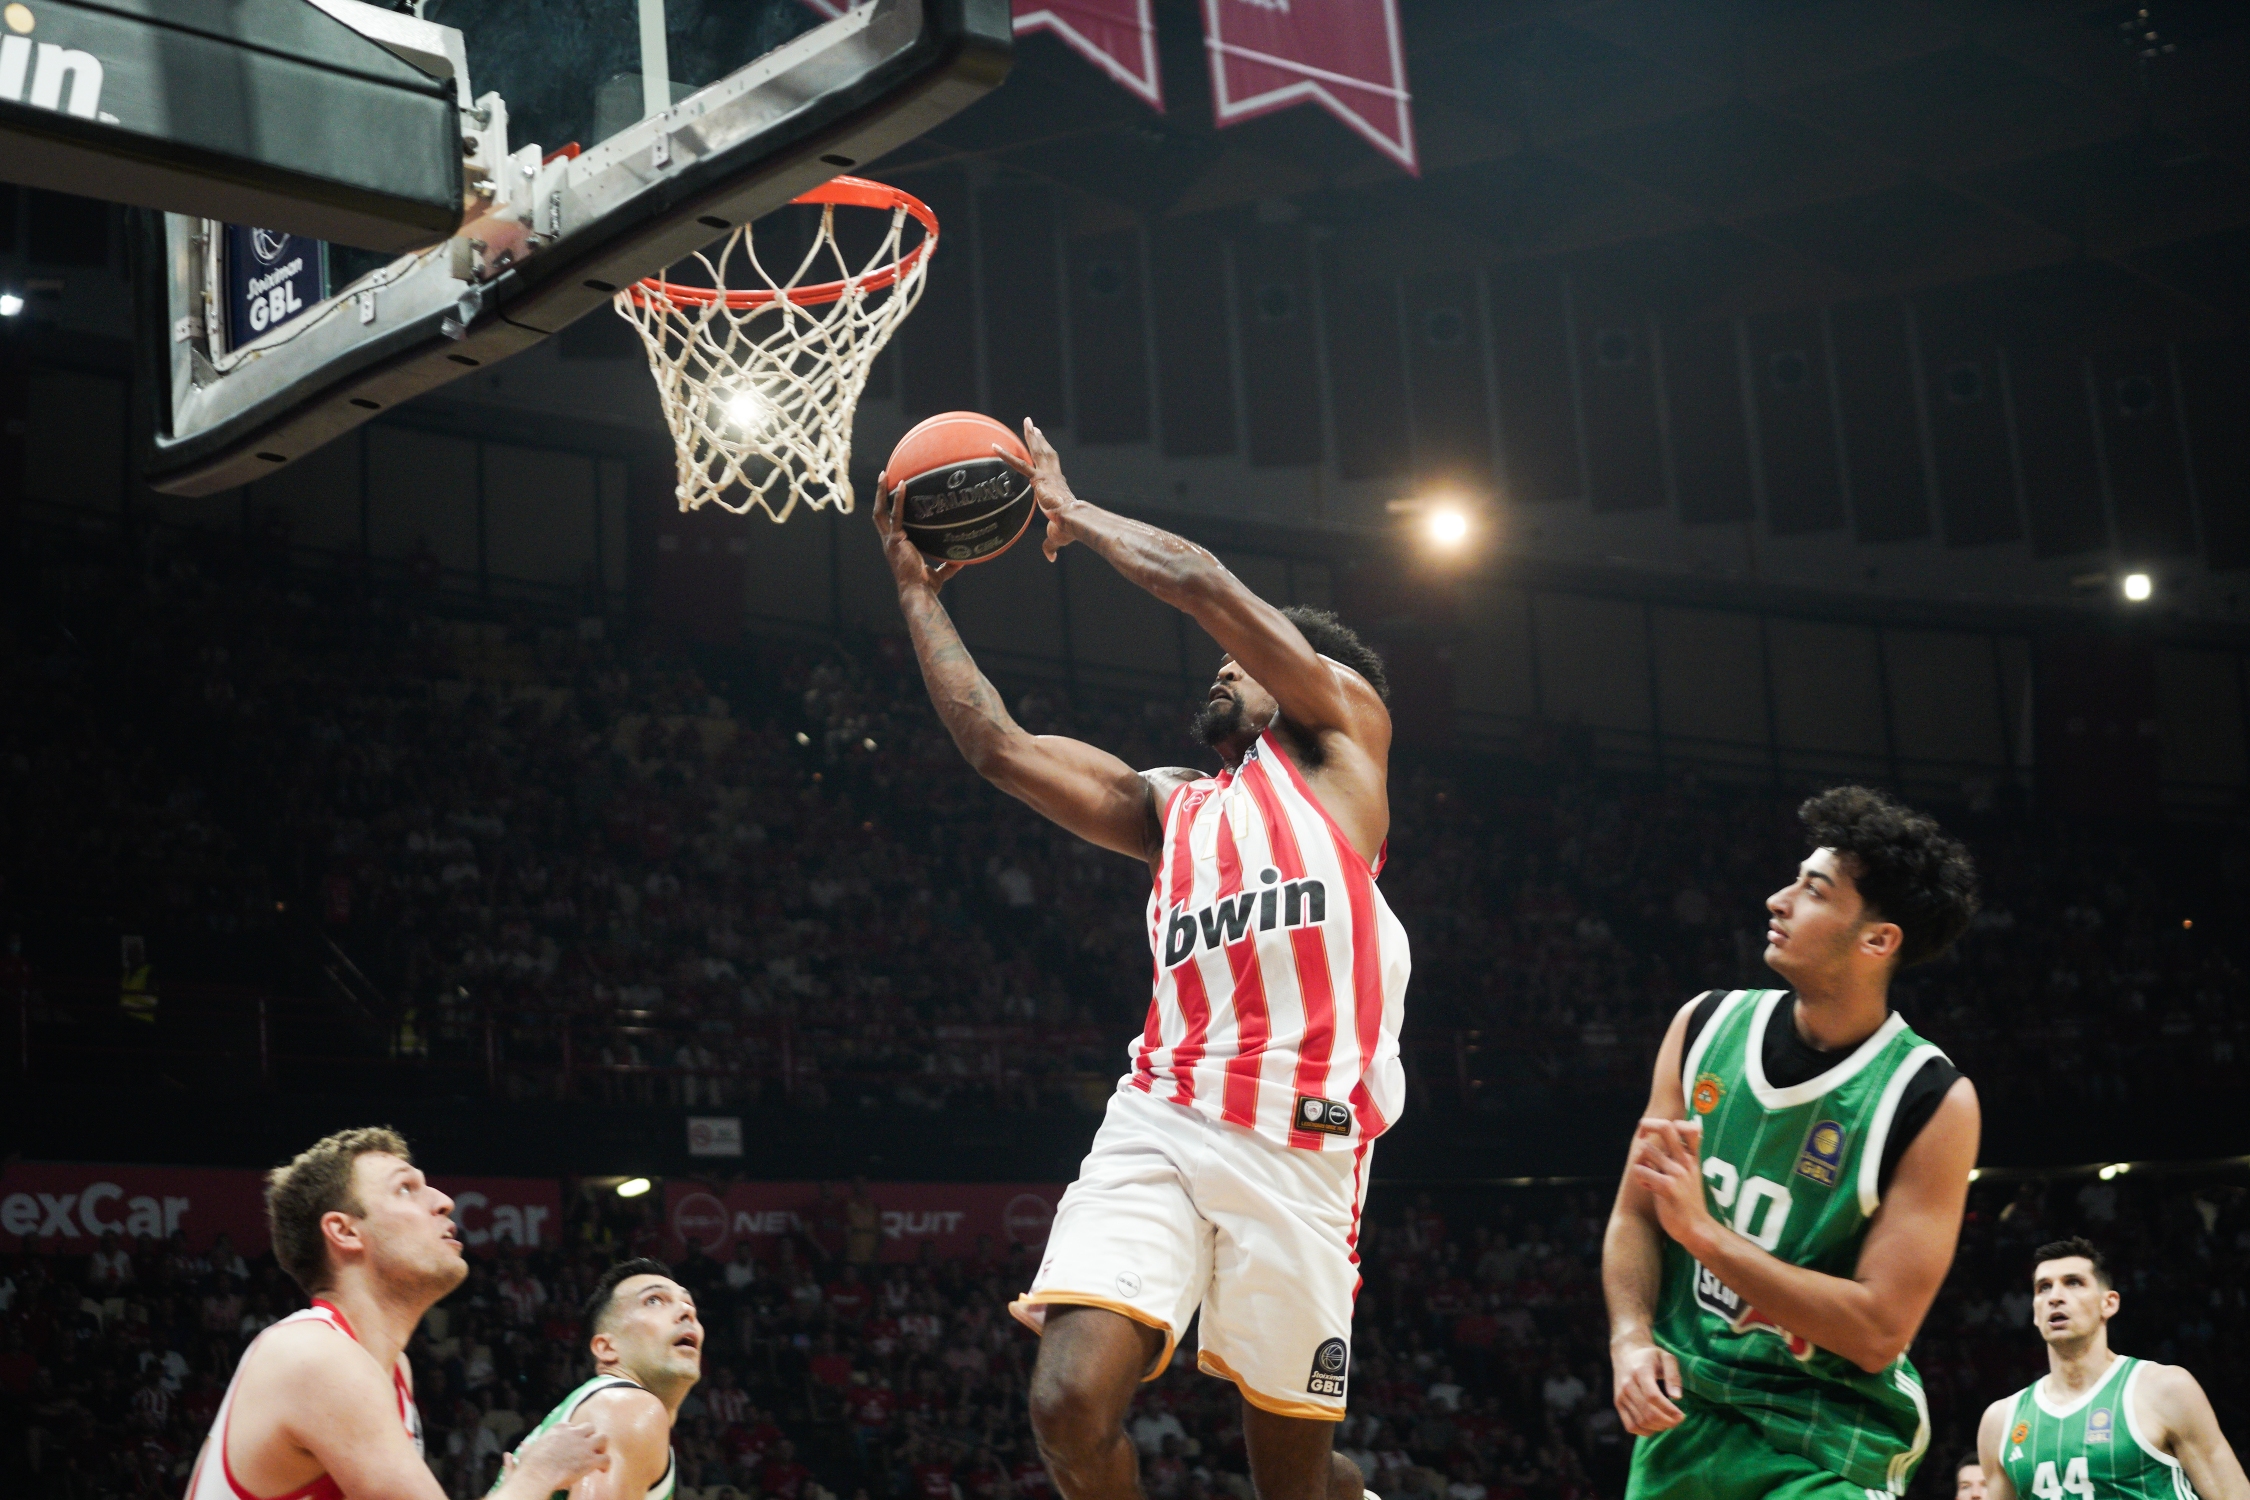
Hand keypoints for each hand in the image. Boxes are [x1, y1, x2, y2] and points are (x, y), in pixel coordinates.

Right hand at [510, 1420, 610, 1491]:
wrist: (539, 1475)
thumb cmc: (531, 1465)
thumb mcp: (528, 1452)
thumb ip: (528, 1449)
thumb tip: (518, 1449)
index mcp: (559, 1428)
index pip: (573, 1426)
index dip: (574, 1436)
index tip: (572, 1444)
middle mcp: (574, 1433)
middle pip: (590, 1427)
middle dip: (591, 1436)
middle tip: (589, 1447)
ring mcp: (584, 1445)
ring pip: (602, 1438)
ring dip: (602, 1446)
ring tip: (598, 1455)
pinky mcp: (590, 1459)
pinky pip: (606, 1458)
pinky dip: (606, 1464)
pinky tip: (603, 1470)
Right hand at [871, 469, 963, 592]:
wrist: (919, 593)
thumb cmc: (927, 586)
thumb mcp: (940, 573)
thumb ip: (949, 565)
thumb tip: (964, 559)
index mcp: (896, 547)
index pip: (888, 524)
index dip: (888, 509)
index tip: (893, 494)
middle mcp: (889, 542)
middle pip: (879, 514)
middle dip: (880, 495)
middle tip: (884, 476)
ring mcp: (890, 540)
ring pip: (880, 512)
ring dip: (882, 492)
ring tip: (885, 474)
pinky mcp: (895, 540)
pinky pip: (896, 515)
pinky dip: (899, 499)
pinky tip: (904, 485)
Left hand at [996, 419, 1083, 561]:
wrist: (1074, 522)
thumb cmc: (1068, 530)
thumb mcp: (1057, 537)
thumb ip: (1050, 545)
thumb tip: (1050, 558)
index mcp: (1058, 487)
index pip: (1050, 469)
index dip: (1046, 459)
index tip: (1043, 450)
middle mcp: (1054, 476)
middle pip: (1046, 453)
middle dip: (1039, 438)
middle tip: (1033, 426)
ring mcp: (1047, 475)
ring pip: (1037, 451)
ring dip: (1031, 436)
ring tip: (1028, 422)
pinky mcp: (1038, 479)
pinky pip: (1018, 464)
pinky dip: (1005, 455)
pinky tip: (993, 446)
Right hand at [1611, 1338, 1684, 1434]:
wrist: (1626, 1353)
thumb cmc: (1650, 1356)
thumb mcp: (1667, 1358)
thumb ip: (1673, 1376)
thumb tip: (1677, 1397)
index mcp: (1640, 1372)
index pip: (1653, 1397)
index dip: (1669, 1410)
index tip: (1682, 1415)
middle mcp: (1627, 1385)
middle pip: (1647, 1413)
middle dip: (1667, 1422)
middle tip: (1678, 1420)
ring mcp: (1620, 1396)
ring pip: (1640, 1422)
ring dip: (1658, 1427)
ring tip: (1669, 1422)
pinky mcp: (1618, 1404)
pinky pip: (1630, 1426)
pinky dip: (1645, 1431)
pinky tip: (1656, 1425)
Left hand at [1627, 1118, 1719, 1253]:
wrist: (1697, 1230)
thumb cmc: (1688, 1203)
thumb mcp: (1689, 1176)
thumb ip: (1676, 1159)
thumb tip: (1654, 1144)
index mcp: (1692, 1158)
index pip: (1689, 1128)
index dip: (1671, 1122)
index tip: (1661, 1132)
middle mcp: (1686, 1162)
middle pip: (1666, 1127)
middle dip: (1647, 1125)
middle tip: (1641, 1136)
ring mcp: (1678, 1173)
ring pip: (1646, 1149)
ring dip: (1639, 1160)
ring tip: (1646, 1176)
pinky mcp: (1668, 1187)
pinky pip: (1641, 1170)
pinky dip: (1639, 1177)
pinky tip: (1648, 1187)